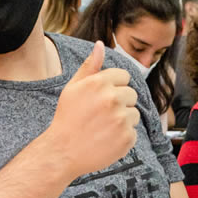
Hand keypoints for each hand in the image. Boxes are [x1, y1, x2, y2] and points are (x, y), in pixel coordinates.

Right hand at [46, 41, 139, 177]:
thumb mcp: (73, 88)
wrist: (62, 152)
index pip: (124, 76)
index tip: (101, 99)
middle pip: (131, 94)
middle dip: (120, 103)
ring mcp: (121, 119)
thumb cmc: (67, 118)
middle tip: (101, 115)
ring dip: (123, 120)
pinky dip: (123, 137)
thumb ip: (89, 66)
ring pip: (134, 114)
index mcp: (99, 83)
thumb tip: (100, 45)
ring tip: (103, 127)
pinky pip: (133, 132)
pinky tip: (107, 139)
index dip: (114, 87)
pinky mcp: (127, 138)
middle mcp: (112, 99)